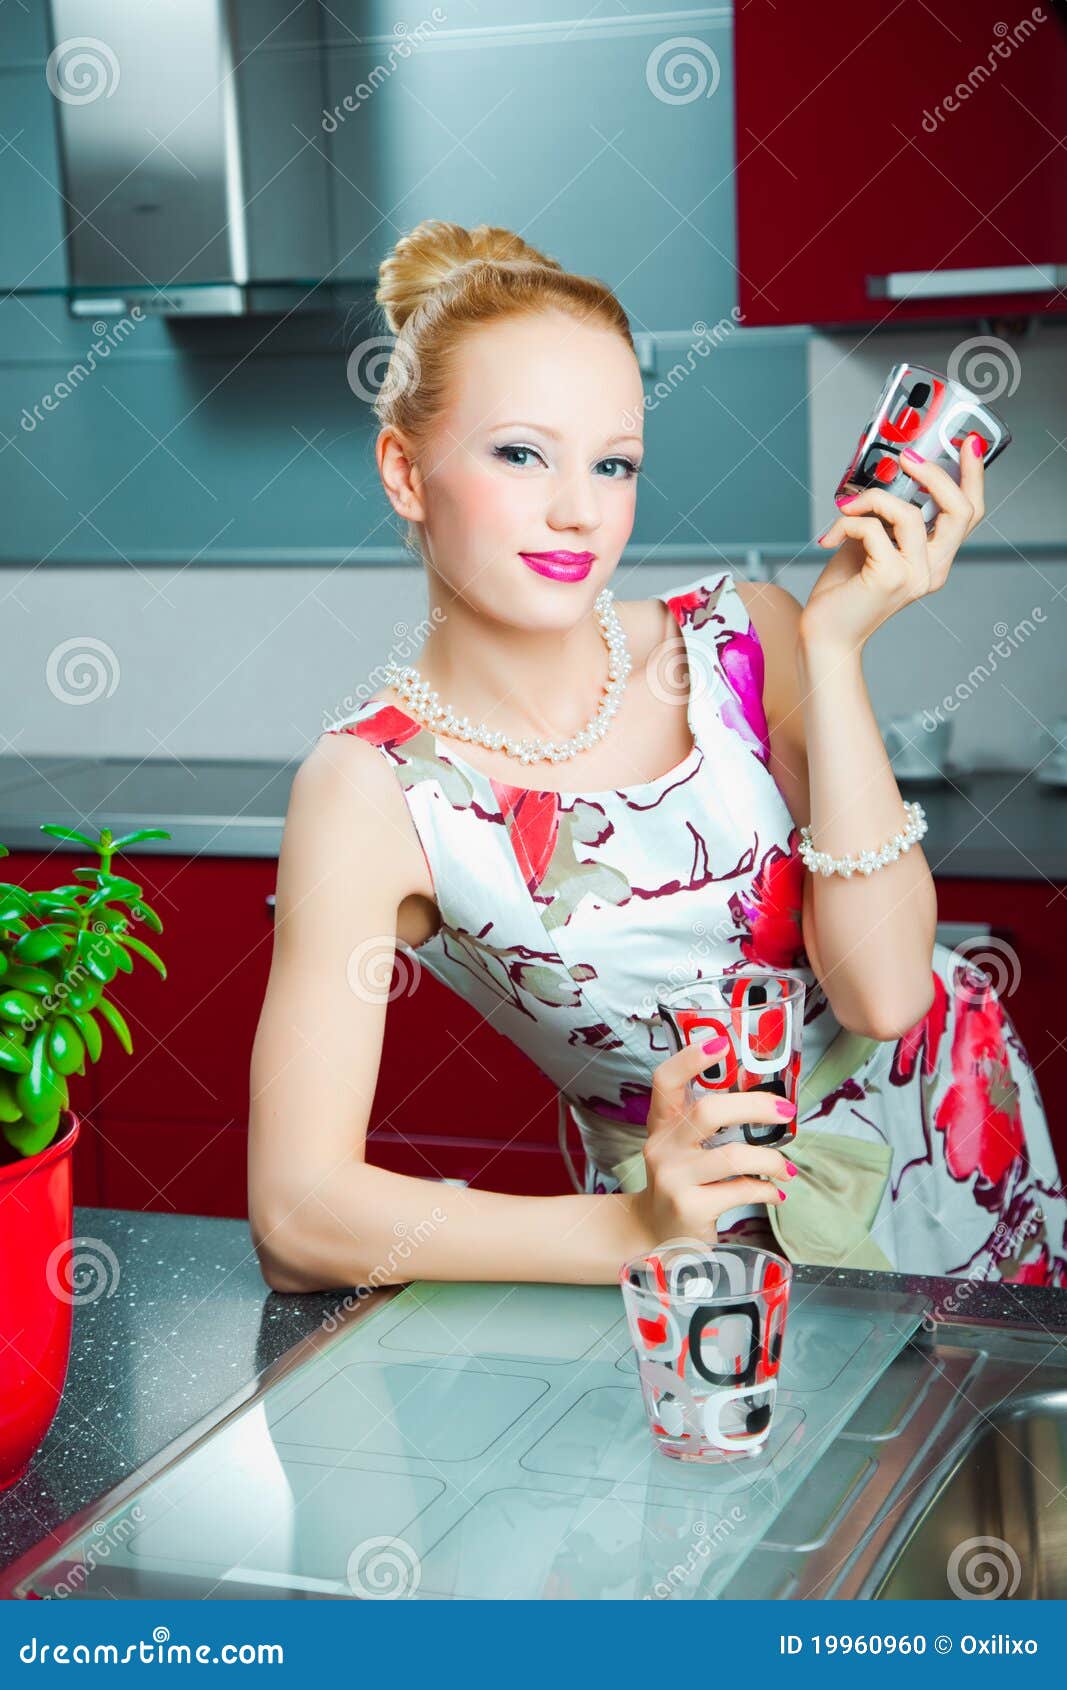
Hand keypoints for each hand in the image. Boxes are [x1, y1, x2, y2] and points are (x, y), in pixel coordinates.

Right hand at [627, 1032, 797, 1252]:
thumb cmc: (683, 1182)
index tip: (721, 1043)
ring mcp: (673, 1179)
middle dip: (756, 1106)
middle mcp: (662, 1147)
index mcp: (662, 1125)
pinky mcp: (689, 1208)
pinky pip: (741, 1191)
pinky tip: (774, 1192)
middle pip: (708, 1111)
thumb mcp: (683, 1148)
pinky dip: (767, 1189)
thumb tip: (770, 1104)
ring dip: (771, 1160)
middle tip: (786, 1111)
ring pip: (733, 1155)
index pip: (665, 1081)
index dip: (690, 1059)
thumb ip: (707, 1125)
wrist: (655, 1235)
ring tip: (785, 1168)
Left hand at [800, 432, 987, 653]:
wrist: (824, 633)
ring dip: (871, 500)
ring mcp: (915, 576)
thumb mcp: (871, 543)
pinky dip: (847, 524)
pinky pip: (872, 529)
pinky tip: (830, 537)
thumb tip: (887, 476)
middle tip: (906, 458)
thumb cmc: (845, 590)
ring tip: (846, 508)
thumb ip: (887, 516)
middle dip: (936, 475)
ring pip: (908, 514)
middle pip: (960, 510)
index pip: (968, 515)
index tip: (969, 442)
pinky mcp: (890, 578)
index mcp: (935, 560)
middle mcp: (933, 570)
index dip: (974, 476)